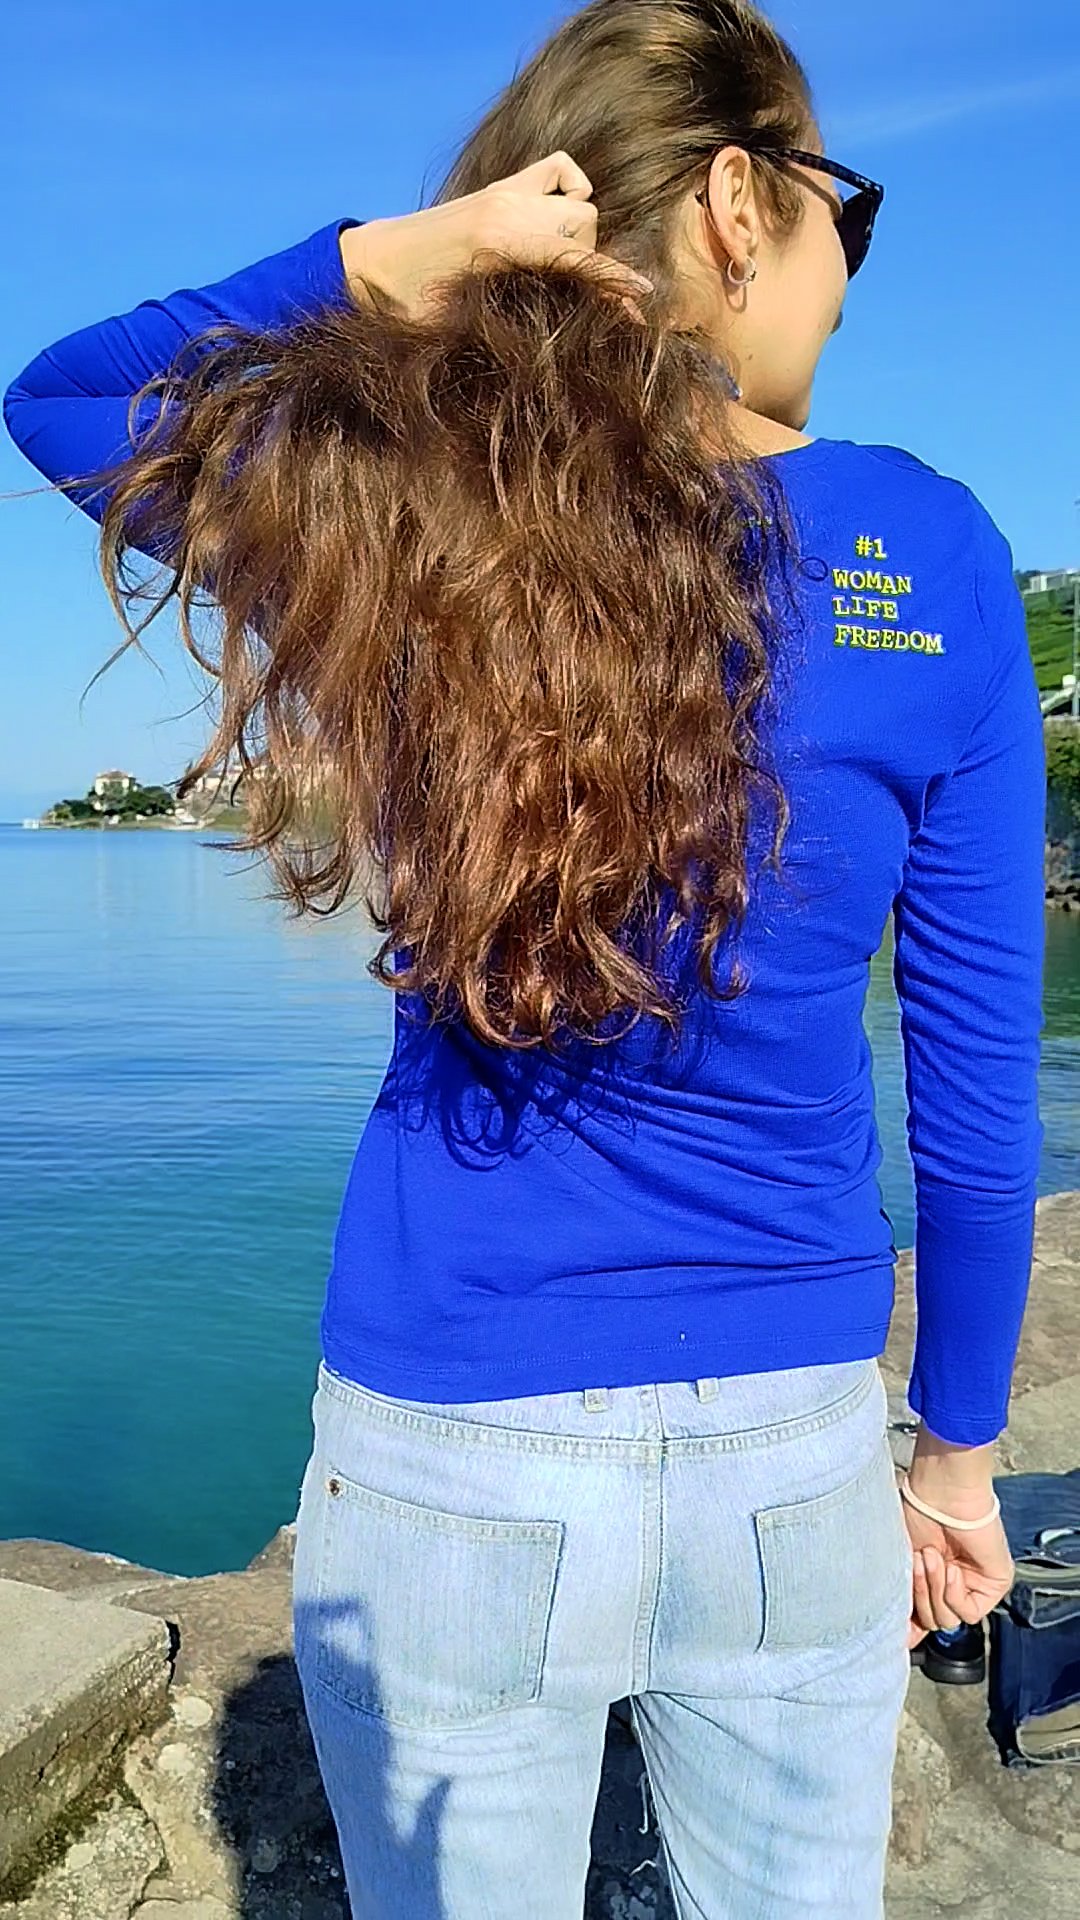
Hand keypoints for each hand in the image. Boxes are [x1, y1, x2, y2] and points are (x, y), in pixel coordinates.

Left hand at [339, 150, 653, 324]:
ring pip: (578, 203)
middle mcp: (507, 207)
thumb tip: (548, 348)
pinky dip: (572, 187)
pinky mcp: (500, 188)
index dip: (610, 278)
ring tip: (567, 271)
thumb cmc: (402, 304)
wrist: (367, 262)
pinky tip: (564, 214)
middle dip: (593, 262)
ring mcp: (505, 192)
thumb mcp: (450, 327)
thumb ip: (502, 326)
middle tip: (590, 302)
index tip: (641, 297)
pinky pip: (558, 169)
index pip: (572, 254)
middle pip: (584, 225)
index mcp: (497, 242)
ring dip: (582, 234)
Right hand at [900, 1482, 1014, 1651]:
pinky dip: (953, 1594)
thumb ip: (904, 1600)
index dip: (909, 1623)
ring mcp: (974, 1585)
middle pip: (933, 1622)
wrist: (942, 1494)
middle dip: (920, 1595)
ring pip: (949, 1620)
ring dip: (934, 1590)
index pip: (922, 1618)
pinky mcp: (994, 1585)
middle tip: (917, 1562)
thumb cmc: (917, 1513)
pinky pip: (968, 1613)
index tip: (895, 1625)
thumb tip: (904, 1640)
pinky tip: (951, 1568)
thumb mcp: (901, 1562)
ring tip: (932, 1557)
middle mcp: (952, 1584)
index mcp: (931, 1578)